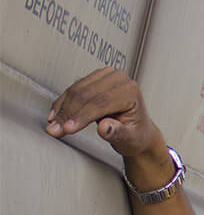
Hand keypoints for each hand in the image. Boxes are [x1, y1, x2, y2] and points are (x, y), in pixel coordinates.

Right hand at [46, 69, 160, 159]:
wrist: (138, 130)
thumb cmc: (136, 134)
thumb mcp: (129, 138)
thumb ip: (117, 132)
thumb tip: (104, 127)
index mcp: (130, 91)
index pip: (101, 102)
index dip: (82, 116)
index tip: (68, 128)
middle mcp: (119, 79)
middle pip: (86, 94)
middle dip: (68, 113)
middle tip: (55, 129)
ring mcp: (106, 76)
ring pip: (77, 89)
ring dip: (62, 108)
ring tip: (53, 125)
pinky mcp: (95, 78)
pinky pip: (74, 88)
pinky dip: (63, 102)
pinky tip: (55, 114)